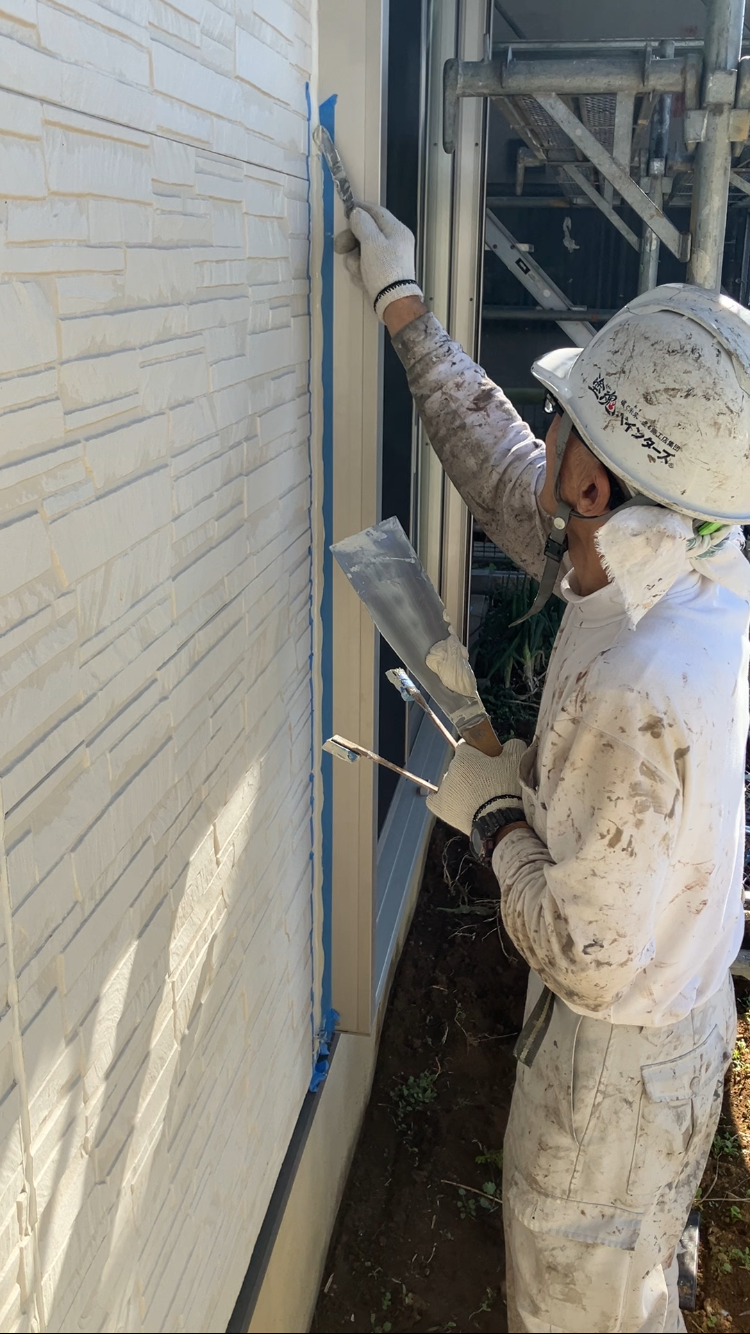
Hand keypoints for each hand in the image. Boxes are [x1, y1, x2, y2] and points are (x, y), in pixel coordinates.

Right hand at [334, 203, 422, 318]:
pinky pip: (365, 265)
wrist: (393, 302)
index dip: (360, 209)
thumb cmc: (384, 269)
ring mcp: (387, 258)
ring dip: (355, 259)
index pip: (377, 211)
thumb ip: (362, 223)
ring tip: (358, 269)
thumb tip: (356, 213)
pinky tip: (363, 278)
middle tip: (340, 247)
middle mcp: (394, 242)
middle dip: (351, 240)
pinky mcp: (381, 273)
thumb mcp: (372, 242)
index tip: (346, 210)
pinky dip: (361, 270)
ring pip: (362, 250)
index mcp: (396, 230)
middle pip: (366, 232)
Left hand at [426, 738, 526, 835]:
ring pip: (451, 782)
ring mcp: (443, 790)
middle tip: (490, 782)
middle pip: (460, 765)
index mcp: (464, 756)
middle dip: (472, 771)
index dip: (478, 752)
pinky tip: (454, 804)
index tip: (489, 760)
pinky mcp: (440, 808)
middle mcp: (450, 770)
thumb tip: (508, 744)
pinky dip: (444, 801)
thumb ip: (512, 745)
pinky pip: (435, 800)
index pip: (466, 746)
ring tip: (478, 799)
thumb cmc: (508, 787)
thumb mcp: (517, 759)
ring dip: (461, 787)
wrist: (500, 821)